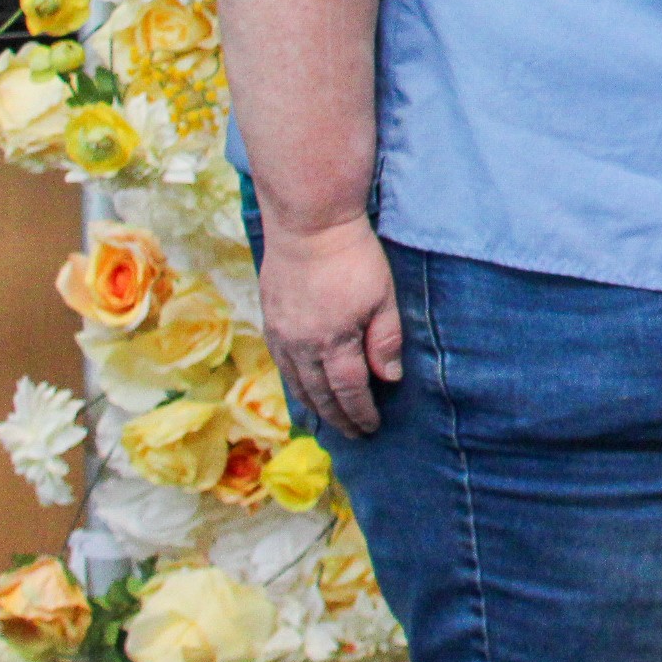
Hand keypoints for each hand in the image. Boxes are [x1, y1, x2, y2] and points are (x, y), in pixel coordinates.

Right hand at [257, 215, 400, 435]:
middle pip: (321, 394)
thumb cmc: (354, 257)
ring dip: (315, 407)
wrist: (308, 227)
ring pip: (297, 385)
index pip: (349, 390)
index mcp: (334, 341)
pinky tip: (303, 392)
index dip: (360, 412)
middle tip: (354, 434)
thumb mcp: (383, 295)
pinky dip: (294, 386)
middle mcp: (303, 346)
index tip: (371, 427)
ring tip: (329, 423)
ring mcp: (282, 336)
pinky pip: (282, 367)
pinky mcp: (271, 324)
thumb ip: (385, 339)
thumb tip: (390, 378)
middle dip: (339, 418)